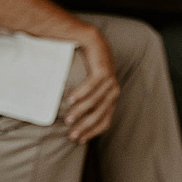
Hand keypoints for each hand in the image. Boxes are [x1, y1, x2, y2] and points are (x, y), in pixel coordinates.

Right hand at [60, 26, 119, 142]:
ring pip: (94, 101)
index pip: (104, 122)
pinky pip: (91, 85)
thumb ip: (87, 102)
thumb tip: (75, 122)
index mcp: (112, 98)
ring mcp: (110, 80)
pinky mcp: (103, 69)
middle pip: (99, 114)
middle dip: (84, 126)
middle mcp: (114, 91)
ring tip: (67, 118)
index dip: (92, 132)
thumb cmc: (88, 66)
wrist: (92, 41)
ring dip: (80, 111)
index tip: (79, 140)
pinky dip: (81, 93)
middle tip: (71, 135)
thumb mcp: (90, 87)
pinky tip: (70, 100)